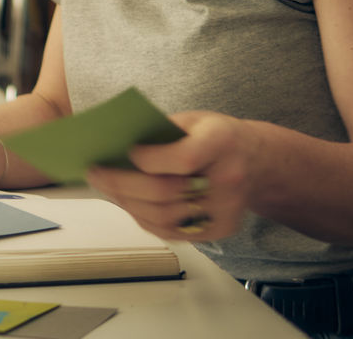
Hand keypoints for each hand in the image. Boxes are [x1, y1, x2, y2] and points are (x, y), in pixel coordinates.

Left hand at [86, 111, 259, 241]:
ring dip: (128, 203)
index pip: (184, 159)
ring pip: (165, 218)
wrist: (257, 162)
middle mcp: (228, 180)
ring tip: (107, 188)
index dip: (150, 159)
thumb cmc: (217, 135)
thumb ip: (161, 130)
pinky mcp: (218, 230)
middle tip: (95, 173)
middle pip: (167, 193)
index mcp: (222, 143)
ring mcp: (225, 210)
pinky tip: (128, 203)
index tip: (127, 152)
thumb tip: (116, 143)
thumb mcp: (194, 118)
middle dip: (122, 184)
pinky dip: (144, 219)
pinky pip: (173, 232)